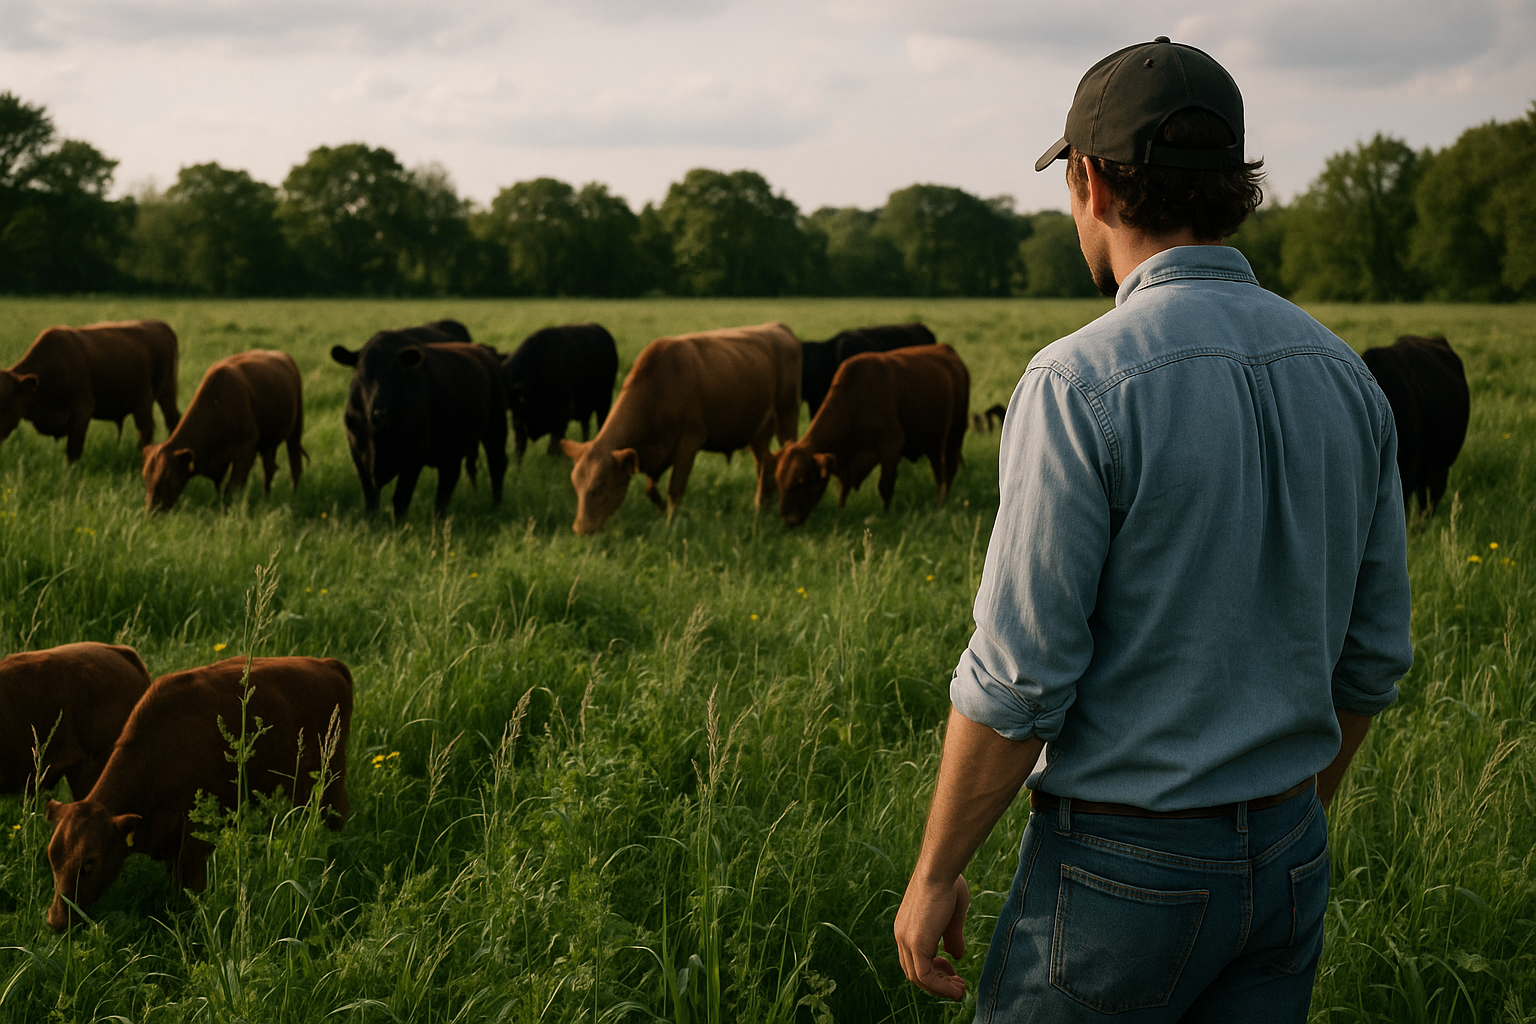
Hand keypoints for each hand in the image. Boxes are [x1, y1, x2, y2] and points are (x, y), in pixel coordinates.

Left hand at [894, 872, 969, 999]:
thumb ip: (951, 937)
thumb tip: (956, 956)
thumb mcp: (951, 916)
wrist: (940, 869)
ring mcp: (906, 940)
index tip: (952, 971)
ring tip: (960, 990)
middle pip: (914, 971)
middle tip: (958, 985)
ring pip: (918, 978)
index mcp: (907, 928)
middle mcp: (902, 936)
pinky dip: (941, 987)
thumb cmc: (948, 884)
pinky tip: (956, 989)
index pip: (913, 959)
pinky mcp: (916, 943)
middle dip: (937, 983)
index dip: (933, 970)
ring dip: (940, 988)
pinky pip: (925, 976)